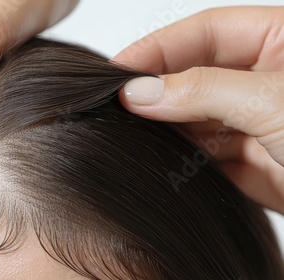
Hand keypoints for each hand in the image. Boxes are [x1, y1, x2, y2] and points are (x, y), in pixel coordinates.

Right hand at [113, 7, 283, 213]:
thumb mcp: (275, 100)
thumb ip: (202, 91)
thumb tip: (141, 92)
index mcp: (283, 41)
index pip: (204, 33)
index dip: (157, 49)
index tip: (120, 71)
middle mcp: (267, 80)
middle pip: (195, 75)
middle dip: (158, 91)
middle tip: (119, 106)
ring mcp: (258, 123)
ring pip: (196, 118)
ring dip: (167, 128)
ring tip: (134, 134)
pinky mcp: (255, 164)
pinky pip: (207, 156)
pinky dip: (183, 160)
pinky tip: (162, 159)